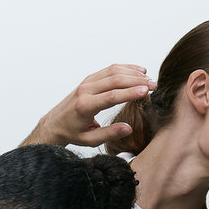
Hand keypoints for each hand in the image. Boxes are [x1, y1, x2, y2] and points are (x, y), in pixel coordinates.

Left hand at [31, 64, 156, 148]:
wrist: (54, 123)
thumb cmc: (72, 133)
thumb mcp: (89, 140)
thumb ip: (109, 134)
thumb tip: (128, 129)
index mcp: (85, 106)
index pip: (111, 96)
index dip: (130, 93)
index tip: (146, 91)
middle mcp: (86, 90)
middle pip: (115, 80)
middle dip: (136, 81)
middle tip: (154, 85)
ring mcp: (87, 82)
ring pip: (113, 71)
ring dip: (133, 73)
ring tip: (149, 78)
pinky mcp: (90, 79)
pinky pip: (109, 69)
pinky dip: (125, 68)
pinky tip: (139, 70)